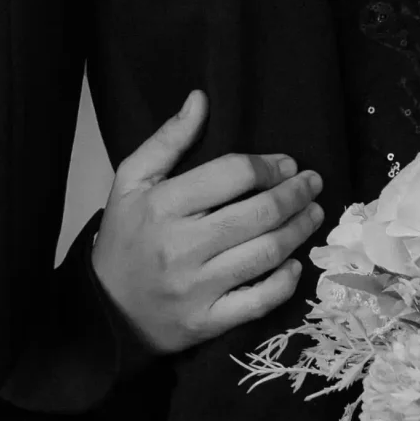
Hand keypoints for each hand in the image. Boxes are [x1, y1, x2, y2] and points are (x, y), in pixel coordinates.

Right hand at [90, 93, 324, 354]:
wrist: (106, 309)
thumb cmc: (125, 237)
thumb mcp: (132, 180)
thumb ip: (168, 139)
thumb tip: (201, 99)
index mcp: (163, 204)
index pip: (232, 174)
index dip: (268, 166)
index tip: (286, 163)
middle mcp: (182, 246)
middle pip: (258, 214)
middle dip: (294, 195)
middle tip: (312, 184)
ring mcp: (197, 287)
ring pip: (266, 254)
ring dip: (299, 231)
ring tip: (313, 214)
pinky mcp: (208, 321)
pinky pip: (260, 301)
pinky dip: (286, 281)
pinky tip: (296, 263)